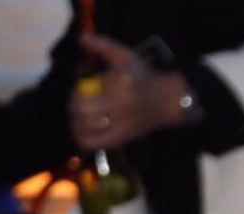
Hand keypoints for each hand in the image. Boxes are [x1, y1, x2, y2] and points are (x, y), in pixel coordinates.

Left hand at [69, 33, 188, 150]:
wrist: (170, 100)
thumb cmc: (145, 77)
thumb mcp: (126, 56)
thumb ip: (103, 45)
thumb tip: (81, 39)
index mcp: (120, 83)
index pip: (87, 90)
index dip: (76, 92)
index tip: (78, 90)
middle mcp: (122, 105)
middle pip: (84, 111)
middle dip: (74, 108)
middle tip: (75, 105)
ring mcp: (124, 123)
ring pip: (88, 129)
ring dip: (76, 124)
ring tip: (76, 120)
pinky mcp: (125, 137)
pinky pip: (98, 143)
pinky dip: (85, 140)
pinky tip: (81, 135)